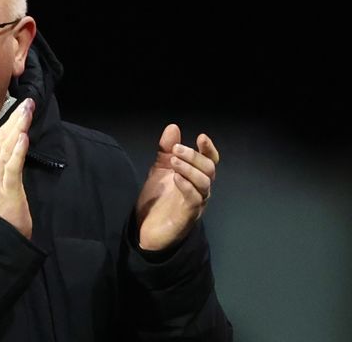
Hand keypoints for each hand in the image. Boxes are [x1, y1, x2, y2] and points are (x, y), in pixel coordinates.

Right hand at [0, 98, 33, 238]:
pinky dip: (17, 152)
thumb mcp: (1, 184)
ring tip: (25, 113)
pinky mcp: (8, 191)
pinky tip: (22, 138)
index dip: (8, 122)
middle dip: (14, 120)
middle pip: (1, 141)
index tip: (19, 106)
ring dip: (16, 129)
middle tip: (27, 102)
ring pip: (5, 150)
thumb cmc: (6, 214)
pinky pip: (11, 168)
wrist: (4, 238)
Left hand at [135, 124, 219, 250]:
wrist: (145, 230)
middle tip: (177, 149)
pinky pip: (194, 199)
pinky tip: (176, 178)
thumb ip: (166, 150)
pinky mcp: (187, 216)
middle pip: (209, 169)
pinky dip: (186, 186)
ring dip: (189, 169)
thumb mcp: (159, 170)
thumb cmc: (157, 200)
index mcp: (195, 178)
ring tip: (174, 161)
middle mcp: (200, 190)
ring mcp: (196, 204)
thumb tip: (173, 127)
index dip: (208, 149)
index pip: (209, 161)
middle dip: (194, 156)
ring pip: (204, 183)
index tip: (201, 137)